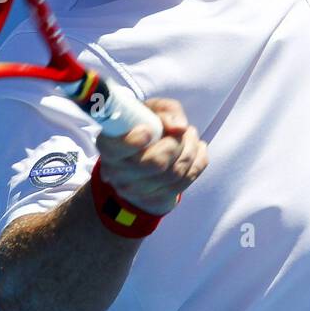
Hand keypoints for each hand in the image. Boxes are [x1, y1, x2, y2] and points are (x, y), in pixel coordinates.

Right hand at [94, 98, 207, 214]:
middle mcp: (118, 172)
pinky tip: (198, 149)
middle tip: (183, 131)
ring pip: (175, 173)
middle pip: (156, 163)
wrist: (144, 160)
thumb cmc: (146, 127)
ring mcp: (135, 191)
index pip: (119, 149)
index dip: (135, 141)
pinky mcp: (154, 200)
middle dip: (177, 143)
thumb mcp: (152, 111)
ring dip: (191, 150)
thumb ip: (166, 110)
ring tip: (191, 136)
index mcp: (110, 146)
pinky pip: (186, 181)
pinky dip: (199, 162)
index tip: (150, 130)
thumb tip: (180, 127)